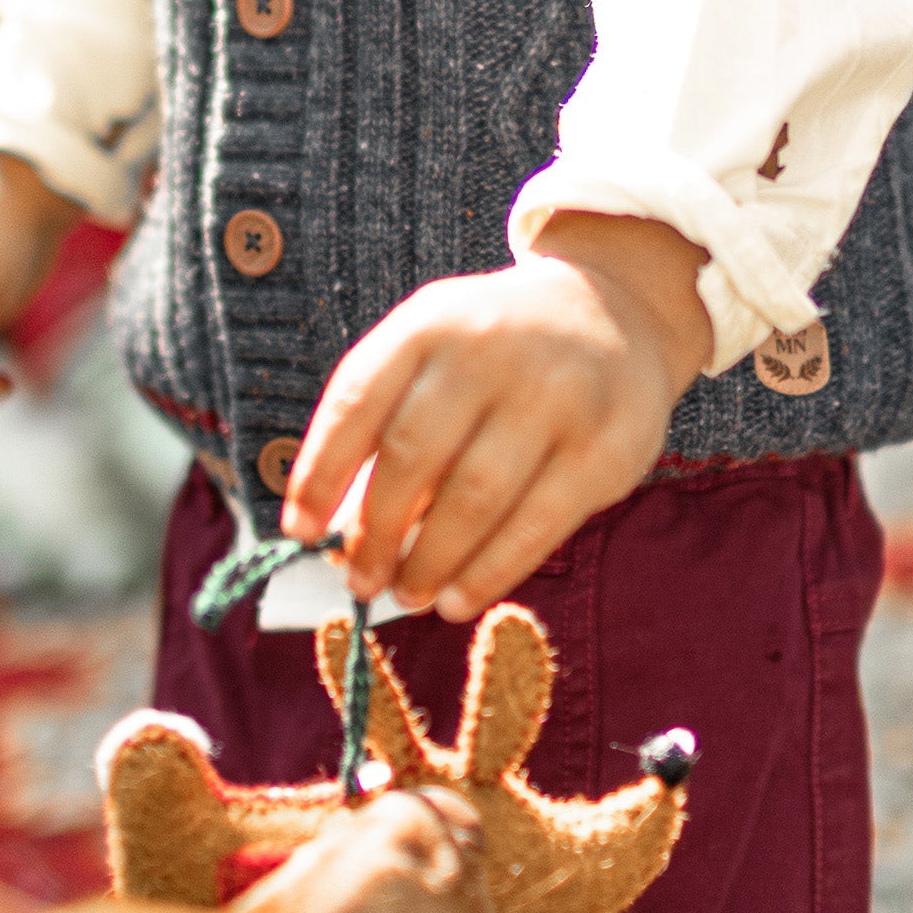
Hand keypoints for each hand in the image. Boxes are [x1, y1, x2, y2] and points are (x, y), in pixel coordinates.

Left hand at [280, 213, 712, 620]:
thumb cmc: (496, 349)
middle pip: (411, 456)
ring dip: (427, 562)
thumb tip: (334, 527)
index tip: (298, 531)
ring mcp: (555, 397)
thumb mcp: (435, 350)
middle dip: (373, 532)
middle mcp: (491, 349)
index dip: (319, 471)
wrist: (614, 313)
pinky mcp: (605, 449)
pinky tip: (457, 600)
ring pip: (473, 500)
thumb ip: (384, 420)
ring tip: (404, 595)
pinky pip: (534, 526)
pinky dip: (487, 574)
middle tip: (358, 580)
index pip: (357, 400)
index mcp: (432, 321)